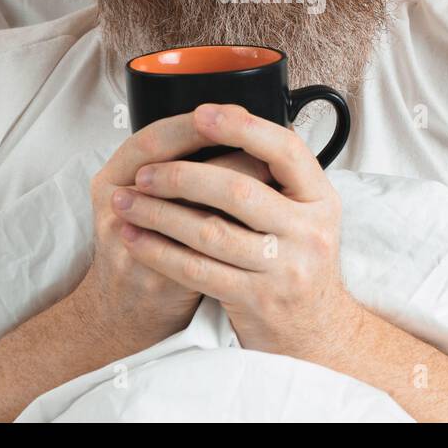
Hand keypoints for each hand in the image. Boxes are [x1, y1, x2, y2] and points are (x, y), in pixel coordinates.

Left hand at [110, 102, 364, 358]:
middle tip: (144, 172)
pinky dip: (161, 251)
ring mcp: (284, 269)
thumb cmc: (298, 264)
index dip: (242, 128)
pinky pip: (198, 270)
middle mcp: (309, 232)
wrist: (315, 333)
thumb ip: (278, 179)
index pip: (286, 151)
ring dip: (160, 214)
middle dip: (182, 176)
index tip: (202, 114)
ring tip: (126, 203)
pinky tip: (137, 239)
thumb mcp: (306, 217)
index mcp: (321, 200)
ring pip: (210, 231)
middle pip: (239, 191)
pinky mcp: (257, 300)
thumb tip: (233, 120)